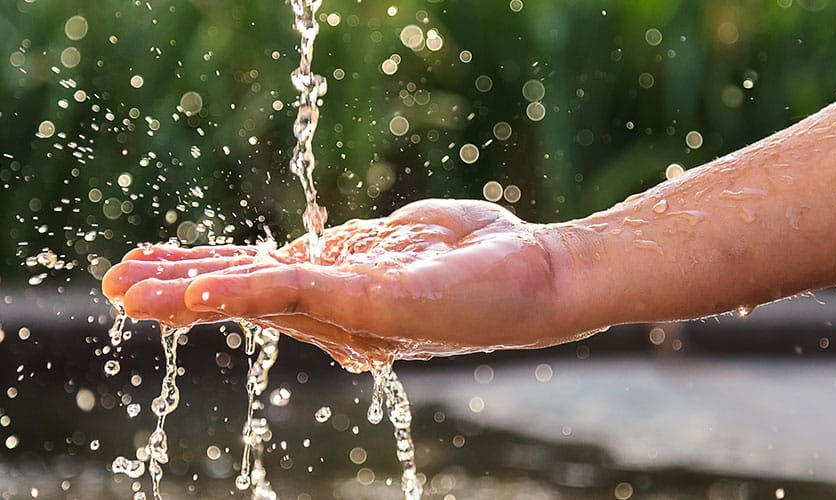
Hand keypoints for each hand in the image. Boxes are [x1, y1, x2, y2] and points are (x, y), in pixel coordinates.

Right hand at [102, 200, 593, 370]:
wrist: (545, 276)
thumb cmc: (486, 256)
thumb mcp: (412, 239)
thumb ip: (366, 245)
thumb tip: (332, 244)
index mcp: (346, 291)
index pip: (263, 282)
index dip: (209, 274)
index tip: (156, 263)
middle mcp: (341, 310)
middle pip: (249, 296)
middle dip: (181, 289)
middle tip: (116, 287)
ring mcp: (354, 310)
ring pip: (258, 299)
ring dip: (190, 296)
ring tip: (130, 294)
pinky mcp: (372, 301)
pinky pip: (296, 295)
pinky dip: (241, 295)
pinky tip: (194, 296)